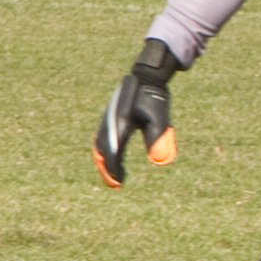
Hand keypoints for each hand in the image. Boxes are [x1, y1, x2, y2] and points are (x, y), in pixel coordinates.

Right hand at [93, 40, 180, 186]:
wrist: (145, 76)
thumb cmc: (155, 97)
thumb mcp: (160, 118)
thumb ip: (159, 139)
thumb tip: (159, 161)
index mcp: (120, 123)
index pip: (114, 153)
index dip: (114, 170)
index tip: (120, 182)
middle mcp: (110, 122)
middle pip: (102, 151)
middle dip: (106, 169)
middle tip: (114, 184)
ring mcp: (107, 119)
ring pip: (100, 145)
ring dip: (104, 161)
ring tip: (112, 174)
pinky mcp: (110, 117)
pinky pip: (102, 138)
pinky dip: (104, 151)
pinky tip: (113, 156)